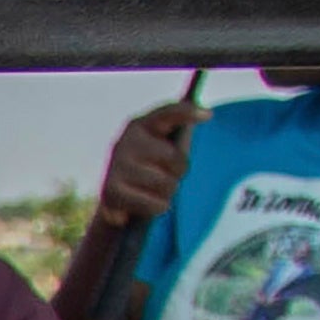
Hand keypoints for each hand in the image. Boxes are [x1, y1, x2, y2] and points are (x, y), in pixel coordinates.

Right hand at [93, 101, 199, 234]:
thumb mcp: (164, 146)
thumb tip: (206, 113)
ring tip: (155, 191)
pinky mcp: (110, 193)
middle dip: (178, 171)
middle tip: (167, 175)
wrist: (117, 201)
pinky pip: (154, 204)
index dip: (188, 112)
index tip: (209, 116)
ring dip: (167, 193)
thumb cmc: (150, 168)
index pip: (167, 113)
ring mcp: (115, 167)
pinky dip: (156, 207)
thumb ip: (181, 128)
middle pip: (174, 158)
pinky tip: (145, 203)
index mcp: (140, 126)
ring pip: (165, 184)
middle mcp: (124, 143)